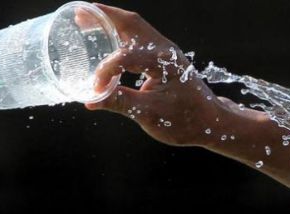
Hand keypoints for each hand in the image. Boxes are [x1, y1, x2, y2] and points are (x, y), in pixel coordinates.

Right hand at [85, 4, 222, 146]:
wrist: (210, 122)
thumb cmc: (185, 120)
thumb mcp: (150, 115)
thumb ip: (120, 103)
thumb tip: (91, 101)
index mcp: (163, 62)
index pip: (125, 57)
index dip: (106, 71)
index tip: (95, 90)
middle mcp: (165, 50)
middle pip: (131, 23)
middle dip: (104, 17)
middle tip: (79, 15)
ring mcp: (166, 51)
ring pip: (135, 27)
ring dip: (112, 21)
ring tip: (87, 20)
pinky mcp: (165, 58)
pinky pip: (140, 37)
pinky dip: (121, 33)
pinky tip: (108, 38)